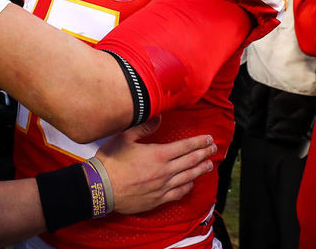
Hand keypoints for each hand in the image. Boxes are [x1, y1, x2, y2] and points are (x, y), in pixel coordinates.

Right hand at [95, 116, 215, 214]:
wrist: (102, 188)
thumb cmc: (111, 161)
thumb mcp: (125, 137)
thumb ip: (144, 127)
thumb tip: (158, 118)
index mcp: (158, 154)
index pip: (185, 146)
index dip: (199, 142)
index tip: (208, 138)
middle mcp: (164, 171)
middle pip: (190, 161)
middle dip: (203, 153)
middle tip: (213, 149)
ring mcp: (162, 187)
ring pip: (187, 177)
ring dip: (200, 170)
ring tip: (209, 165)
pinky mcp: (157, 199)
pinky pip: (178, 193)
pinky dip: (187, 187)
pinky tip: (191, 184)